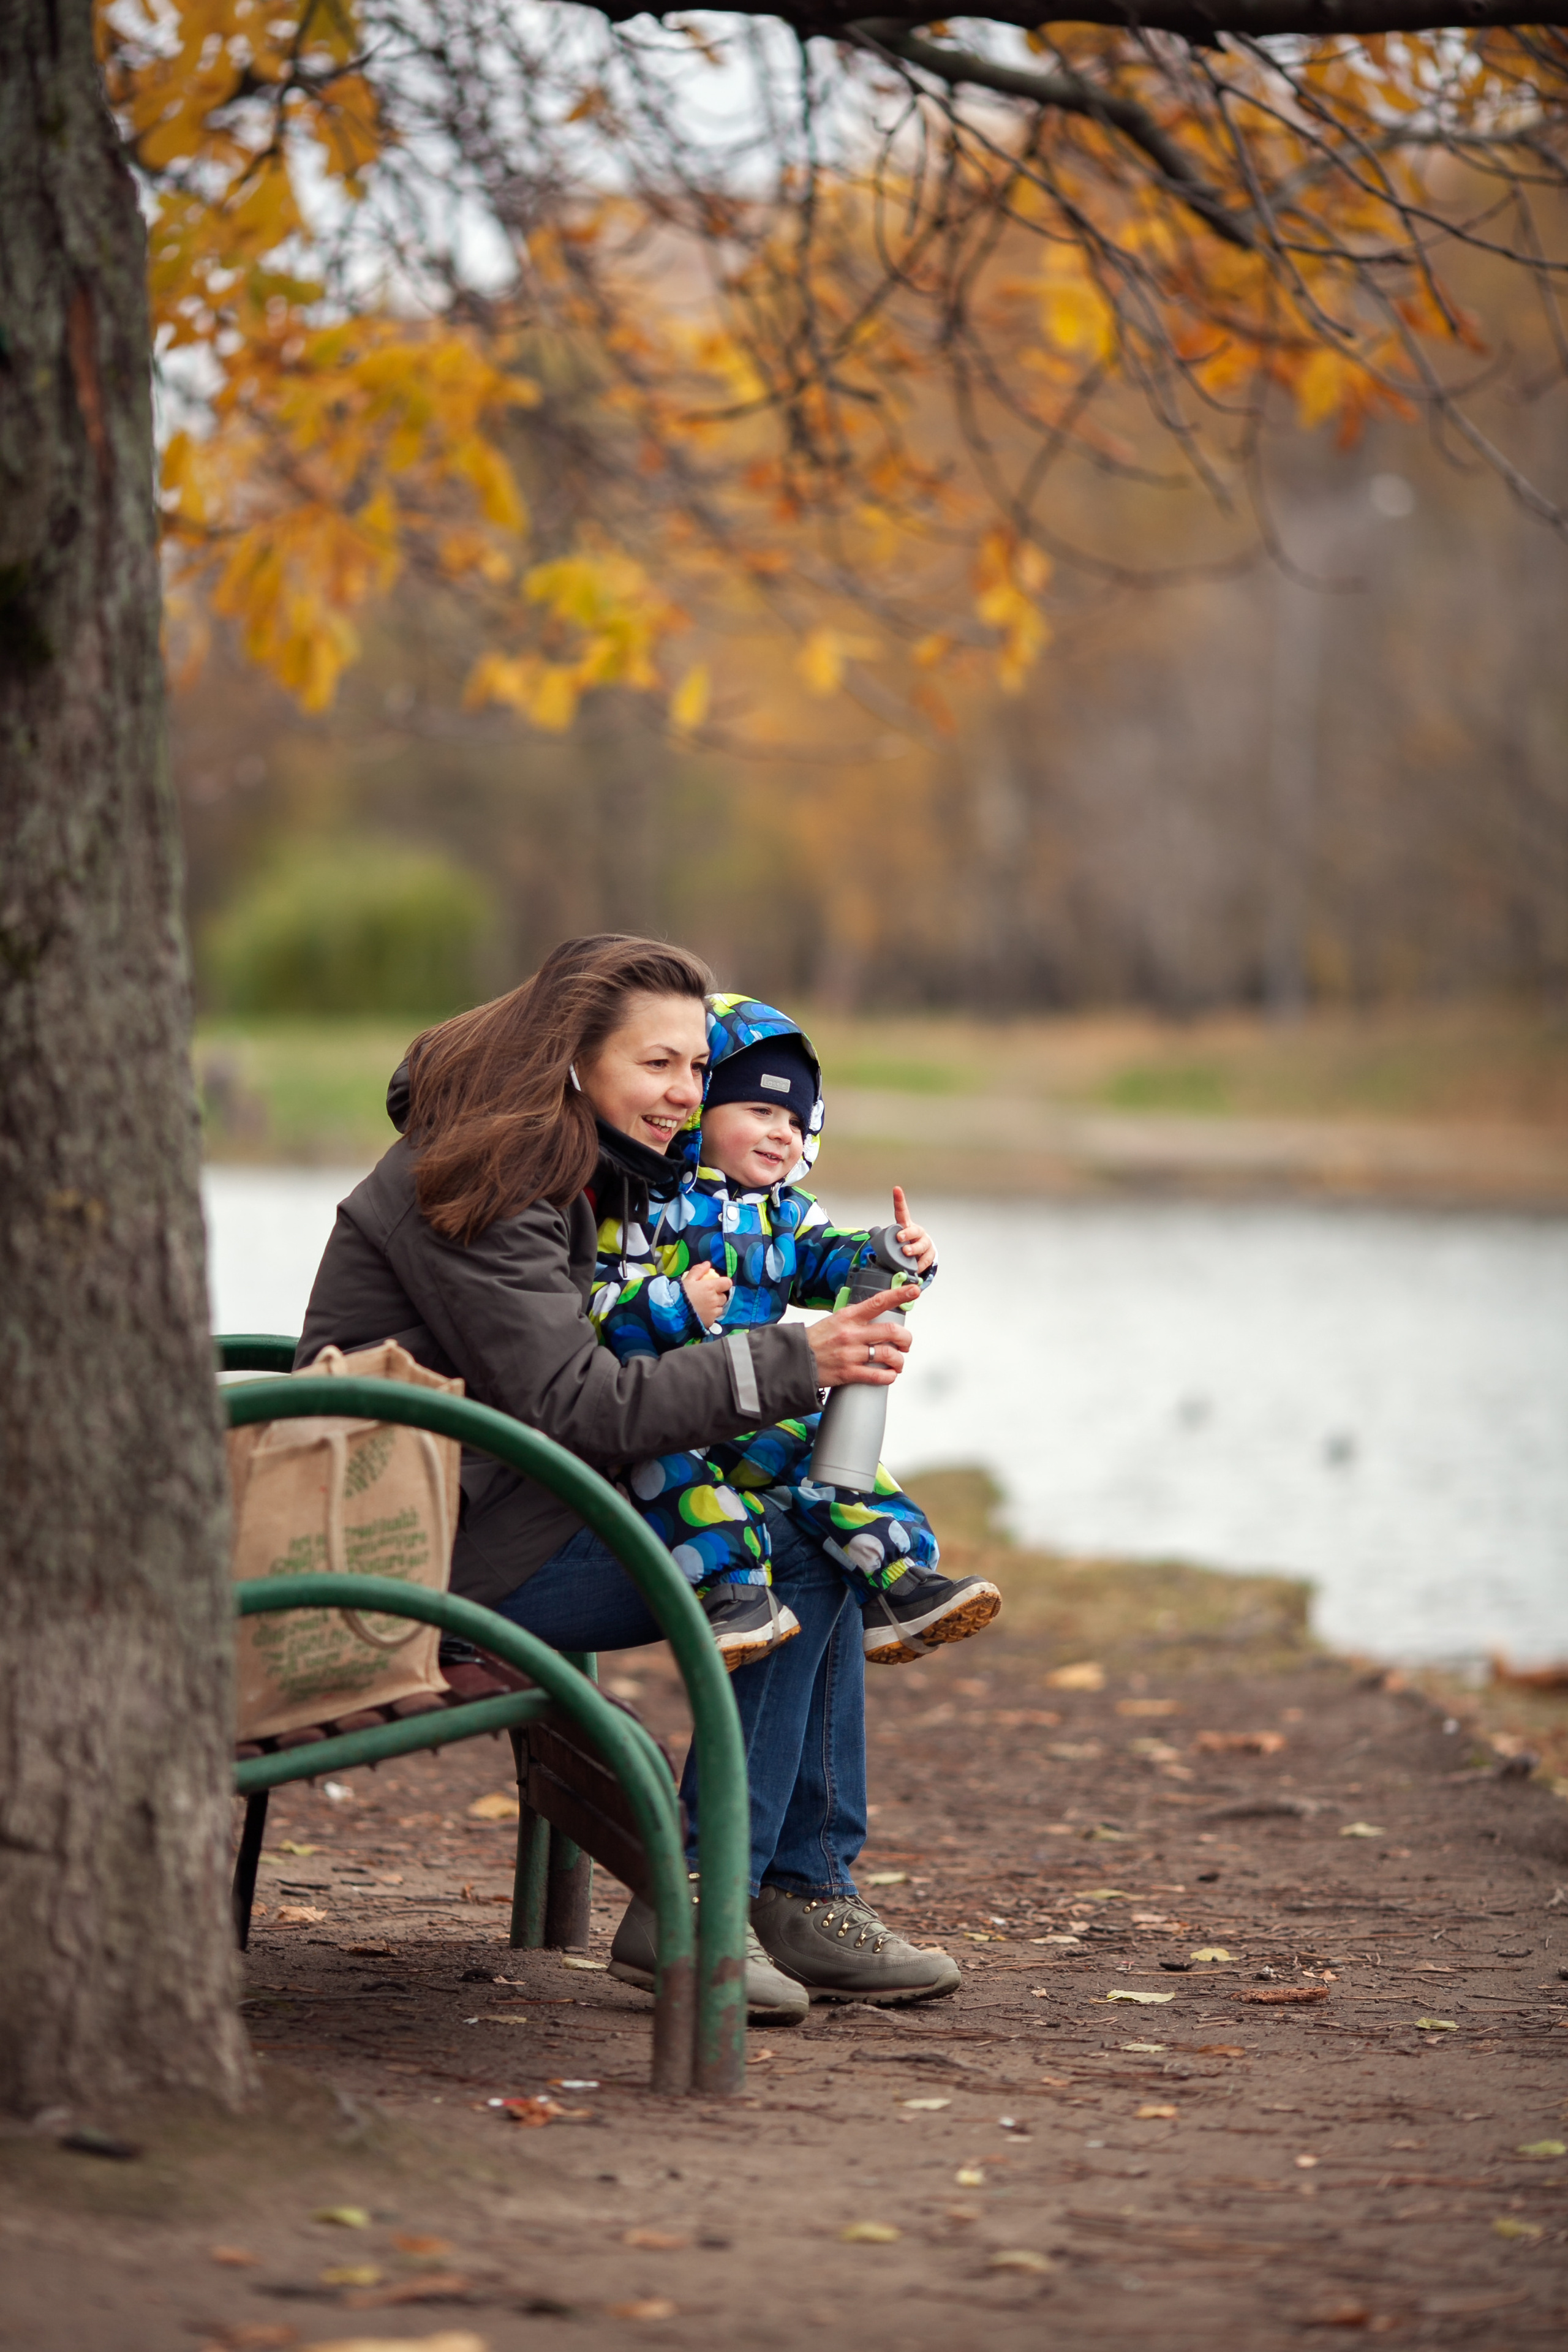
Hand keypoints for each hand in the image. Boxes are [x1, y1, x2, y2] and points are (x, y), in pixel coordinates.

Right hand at [681, 1264, 733, 1327]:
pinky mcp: (710, 1322)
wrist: (673, 1313)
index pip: (727, 1283)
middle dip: (718, 1296)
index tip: (718, 1285)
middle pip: (724, 1297)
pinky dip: (710, 1315)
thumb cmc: (680, 1294)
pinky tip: (701, 1314)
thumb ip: (698, 1271)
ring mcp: (713, 1312)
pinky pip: (714, 1317)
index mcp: (710, 1287)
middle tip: (707, 1296)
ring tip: (704, 1306)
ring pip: (720, 1308)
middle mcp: (714, 1299)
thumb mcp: (688, 1280)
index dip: (724, 1283)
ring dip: (715, 1306)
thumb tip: (707, 1264)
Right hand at [805, 1284, 919, 1387]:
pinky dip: (889, 1376)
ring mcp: (850, 1354)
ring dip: (899, 1360)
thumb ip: (856, 1318)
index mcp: (848, 1317)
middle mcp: (851, 1334)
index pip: (878, 1302)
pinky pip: (878, 1375)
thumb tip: (877, 1316)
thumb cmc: (815, 1341)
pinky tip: (889, 1375)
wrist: (794, 1361)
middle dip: (906, 1338)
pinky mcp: (849, 1373)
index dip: (898, 1294)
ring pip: (889, 1355)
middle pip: (891, 1331)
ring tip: (897, 1363)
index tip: (913, 1290)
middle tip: (906, 1343)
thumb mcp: (834, 1320)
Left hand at [891, 1185, 935, 1274]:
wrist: (919, 1255)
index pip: (902, 1212)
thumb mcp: (893, 1239)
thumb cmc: (904, 1244)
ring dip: (914, 1248)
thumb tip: (870, 1233)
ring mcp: (925, 1242)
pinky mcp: (931, 1254)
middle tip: (899, 1238)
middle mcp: (917, 1232)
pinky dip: (920, 1263)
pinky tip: (915, 1266)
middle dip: (907, 1233)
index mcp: (906, 1226)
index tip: (896, 1190)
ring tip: (906, 1252)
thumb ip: (883, 1237)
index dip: (899, 1200)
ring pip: (922, 1244)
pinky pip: (927, 1258)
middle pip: (914, 1230)